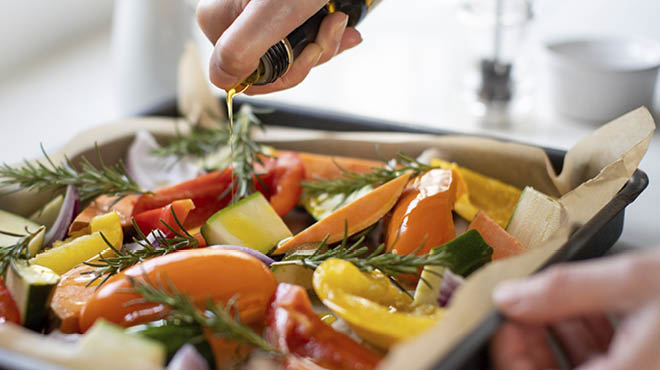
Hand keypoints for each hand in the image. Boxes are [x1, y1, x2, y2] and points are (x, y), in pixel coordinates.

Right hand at [196, 0, 362, 94]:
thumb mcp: (271, 13)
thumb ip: (239, 49)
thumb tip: (221, 82)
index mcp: (217, 20)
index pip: (242, 76)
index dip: (281, 76)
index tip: (308, 55)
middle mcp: (233, 19)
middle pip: (270, 66)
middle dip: (309, 56)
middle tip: (331, 29)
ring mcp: (257, 14)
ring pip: (289, 53)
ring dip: (323, 44)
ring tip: (339, 21)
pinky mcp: (280, 10)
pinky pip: (300, 37)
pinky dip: (325, 34)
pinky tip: (341, 22)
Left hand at [491, 249, 659, 369]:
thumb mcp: (635, 282)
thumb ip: (567, 290)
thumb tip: (511, 296)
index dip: (509, 349)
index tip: (503, 313)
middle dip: (532, 340)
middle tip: (525, 302)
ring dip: (561, 337)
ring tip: (557, 300)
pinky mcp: (648, 364)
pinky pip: (607, 364)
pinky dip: (592, 341)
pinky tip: (591, 309)